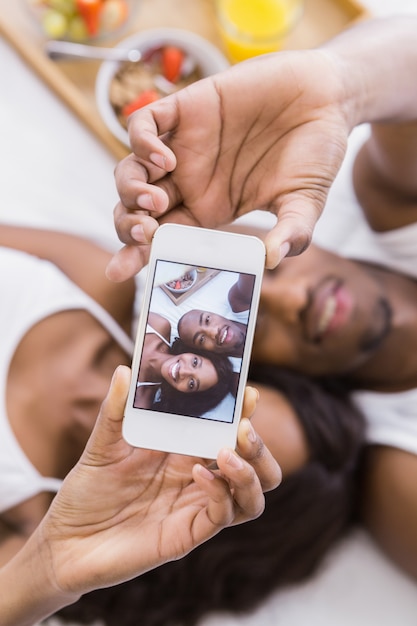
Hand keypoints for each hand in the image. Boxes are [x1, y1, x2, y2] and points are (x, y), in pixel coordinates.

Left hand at [37, 366, 279, 597]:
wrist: (66, 541)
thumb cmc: (88, 490)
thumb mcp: (102, 444)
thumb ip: (116, 409)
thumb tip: (124, 369)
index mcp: (183, 451)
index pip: (227, 430)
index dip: (243, 413)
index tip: (248, 394)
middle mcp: (197, 477)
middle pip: (254, 464)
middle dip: (259, 446)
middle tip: (245, 428)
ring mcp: (196, 506)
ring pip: (251, 494)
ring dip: (251, 472)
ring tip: (228, 451)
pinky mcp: (188, 533)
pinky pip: (223, 515)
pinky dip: (220, 493)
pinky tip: (198, 474)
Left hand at [108, 48, 350, 280]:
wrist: (326, 98)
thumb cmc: (316, 153)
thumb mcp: (306, 202)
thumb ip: (292, 232)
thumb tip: (272, 259)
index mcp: (210, 210)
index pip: (163, 238)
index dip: (137, 255)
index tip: (119, 271)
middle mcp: (190, 181)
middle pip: (137, 210)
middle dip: (129, 227)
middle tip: (146, 234)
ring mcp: (184, 146)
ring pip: (131, 172)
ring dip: (130, 192)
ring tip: (155, 200)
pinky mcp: (186, 108)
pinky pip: (145, 125)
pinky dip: (142, 144)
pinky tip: (165, 159)